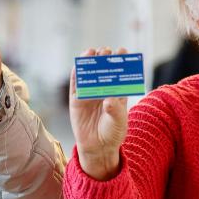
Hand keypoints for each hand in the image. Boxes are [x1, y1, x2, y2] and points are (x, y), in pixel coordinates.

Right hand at [69, 47, 129, 180]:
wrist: (97, 148)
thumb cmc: (112, 134)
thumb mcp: (118, 122)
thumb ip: (115, 110)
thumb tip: (109, 99)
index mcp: (117, 93)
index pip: (119, 74)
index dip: (120, 62)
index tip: (122, 51)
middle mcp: (103, 91)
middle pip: (103, 70)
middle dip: (104, 59)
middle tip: (106, 51)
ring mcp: (89, 94)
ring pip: (88, 74)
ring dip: (89, 62)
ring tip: (92, 52)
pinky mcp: (76, 100)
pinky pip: (76, 84)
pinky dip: (76, 74)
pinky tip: (78, 64)